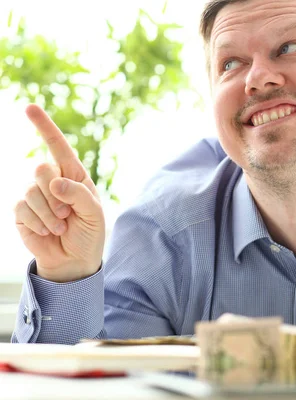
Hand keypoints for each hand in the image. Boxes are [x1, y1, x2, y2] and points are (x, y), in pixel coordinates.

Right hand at [14, 104, 104, 282]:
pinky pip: (23, 208)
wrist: (75, 260)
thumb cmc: (89, 233)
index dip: (44, 126)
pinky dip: (39, 222)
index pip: (58, 146)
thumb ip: (79, 195)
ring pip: (31, 191)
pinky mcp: (21, 211)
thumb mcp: (95, 214)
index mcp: (74, 175)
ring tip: (61, 227)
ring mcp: (34, 194)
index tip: (29, 107)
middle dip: (56, 195)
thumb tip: (54, 182)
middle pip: (41, 168)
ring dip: (50, 214)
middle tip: (69, 214)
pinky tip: (48, 231)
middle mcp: (52, 180)